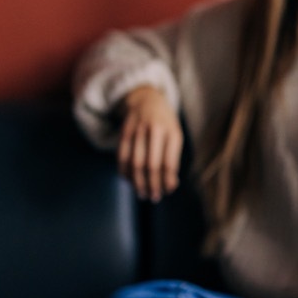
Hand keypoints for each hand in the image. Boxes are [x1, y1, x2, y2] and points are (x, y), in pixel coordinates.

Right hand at [118, 85, 182, 201]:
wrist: (146, 99)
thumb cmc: (165, 124)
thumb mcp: (175, 136)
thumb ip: (173, 159)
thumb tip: (169, 186)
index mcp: (171, 132)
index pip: (169, 162)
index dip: (168, 181)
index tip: (168, 191)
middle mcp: (154, 130)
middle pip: (151, 165)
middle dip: (152, 185)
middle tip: (154, 197)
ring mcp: (137, 130)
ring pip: (135, 163)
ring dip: (138, 183)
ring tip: (142, 193)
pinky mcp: (124, 132)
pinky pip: (122, 157)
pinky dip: (125, 172)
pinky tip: (130, 181)